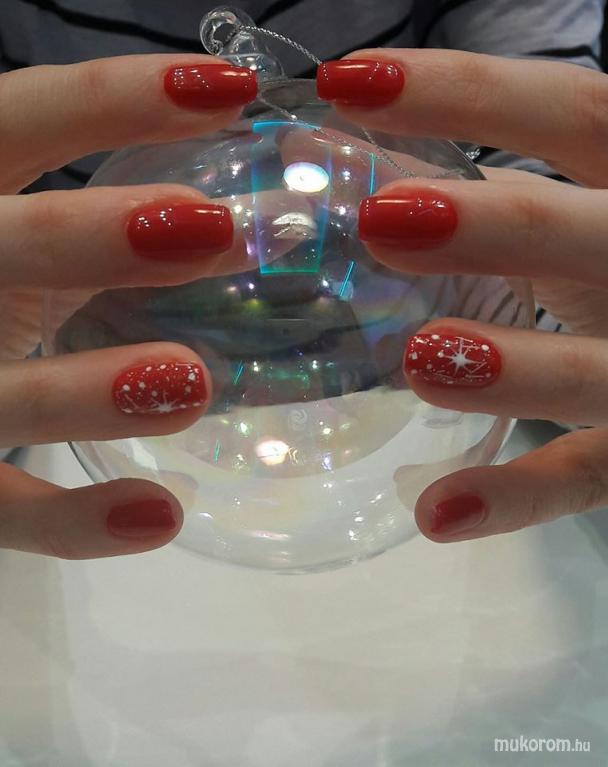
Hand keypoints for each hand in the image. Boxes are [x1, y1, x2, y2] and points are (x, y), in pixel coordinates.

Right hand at [0, 54, 256, 558]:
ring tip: (191, 383)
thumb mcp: (20, 248)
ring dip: (88, 389)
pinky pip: (2, 510)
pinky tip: (161, 515)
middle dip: (90, 235)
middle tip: (212, 230)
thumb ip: (90, 235)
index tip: (231, 92)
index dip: (110, 101)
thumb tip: (249, 224)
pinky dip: (74, 521)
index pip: (11, 122)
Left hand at [318, 50, 607, 540]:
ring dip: (514, 370)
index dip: (468, 94)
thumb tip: (344, 160)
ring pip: (599, 370)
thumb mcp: (566, 217)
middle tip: (379, 222)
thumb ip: (486, 192)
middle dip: (492, 225)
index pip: (572, 111)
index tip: (350, 84)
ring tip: (423, 364)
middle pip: (590, 233)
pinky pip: (592, 476)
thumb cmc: (605, 267)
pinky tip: (436, 513)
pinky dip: (521, 498)